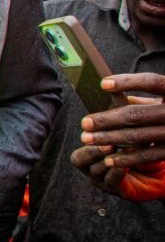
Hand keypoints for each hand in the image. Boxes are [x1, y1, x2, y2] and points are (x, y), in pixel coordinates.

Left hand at [77, 73, 164, 200]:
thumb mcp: (163, 101)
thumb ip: (143, 99)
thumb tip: (114, 98)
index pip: (152, 82)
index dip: (128, 82)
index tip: (103, 84)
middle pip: (137, 114)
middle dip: (107, 119)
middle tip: (84, 123)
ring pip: (138, 136)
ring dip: (109, 138)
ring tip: (88, 139)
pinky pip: (148, 155)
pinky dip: (126, 158)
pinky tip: (108, 159)